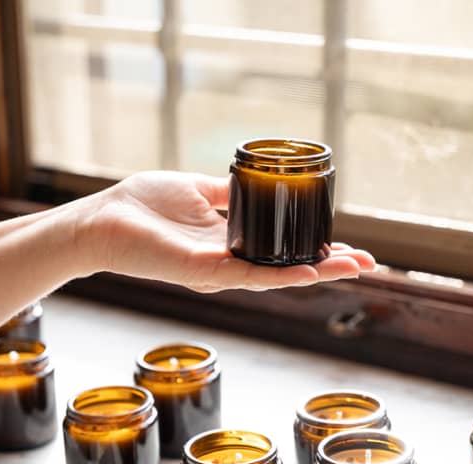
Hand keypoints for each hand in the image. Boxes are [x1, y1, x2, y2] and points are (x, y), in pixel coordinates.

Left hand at [79, 171, 375, 292]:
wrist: (102, 220)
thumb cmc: (142, 206)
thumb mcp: (197, 190)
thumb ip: (227, 193)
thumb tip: (253, 180)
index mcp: (231, 243)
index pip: (282, 250)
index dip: (315, 249)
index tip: (347, 246)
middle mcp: (231, 262)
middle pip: (290, 267)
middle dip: (331, 266)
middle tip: (370, 264)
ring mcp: (220, 270)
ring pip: (280, 275)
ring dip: (320, 272)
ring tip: (356, 268)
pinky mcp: (205, 272)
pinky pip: (251, 275)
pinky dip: (284, 275)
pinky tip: (312, 271)